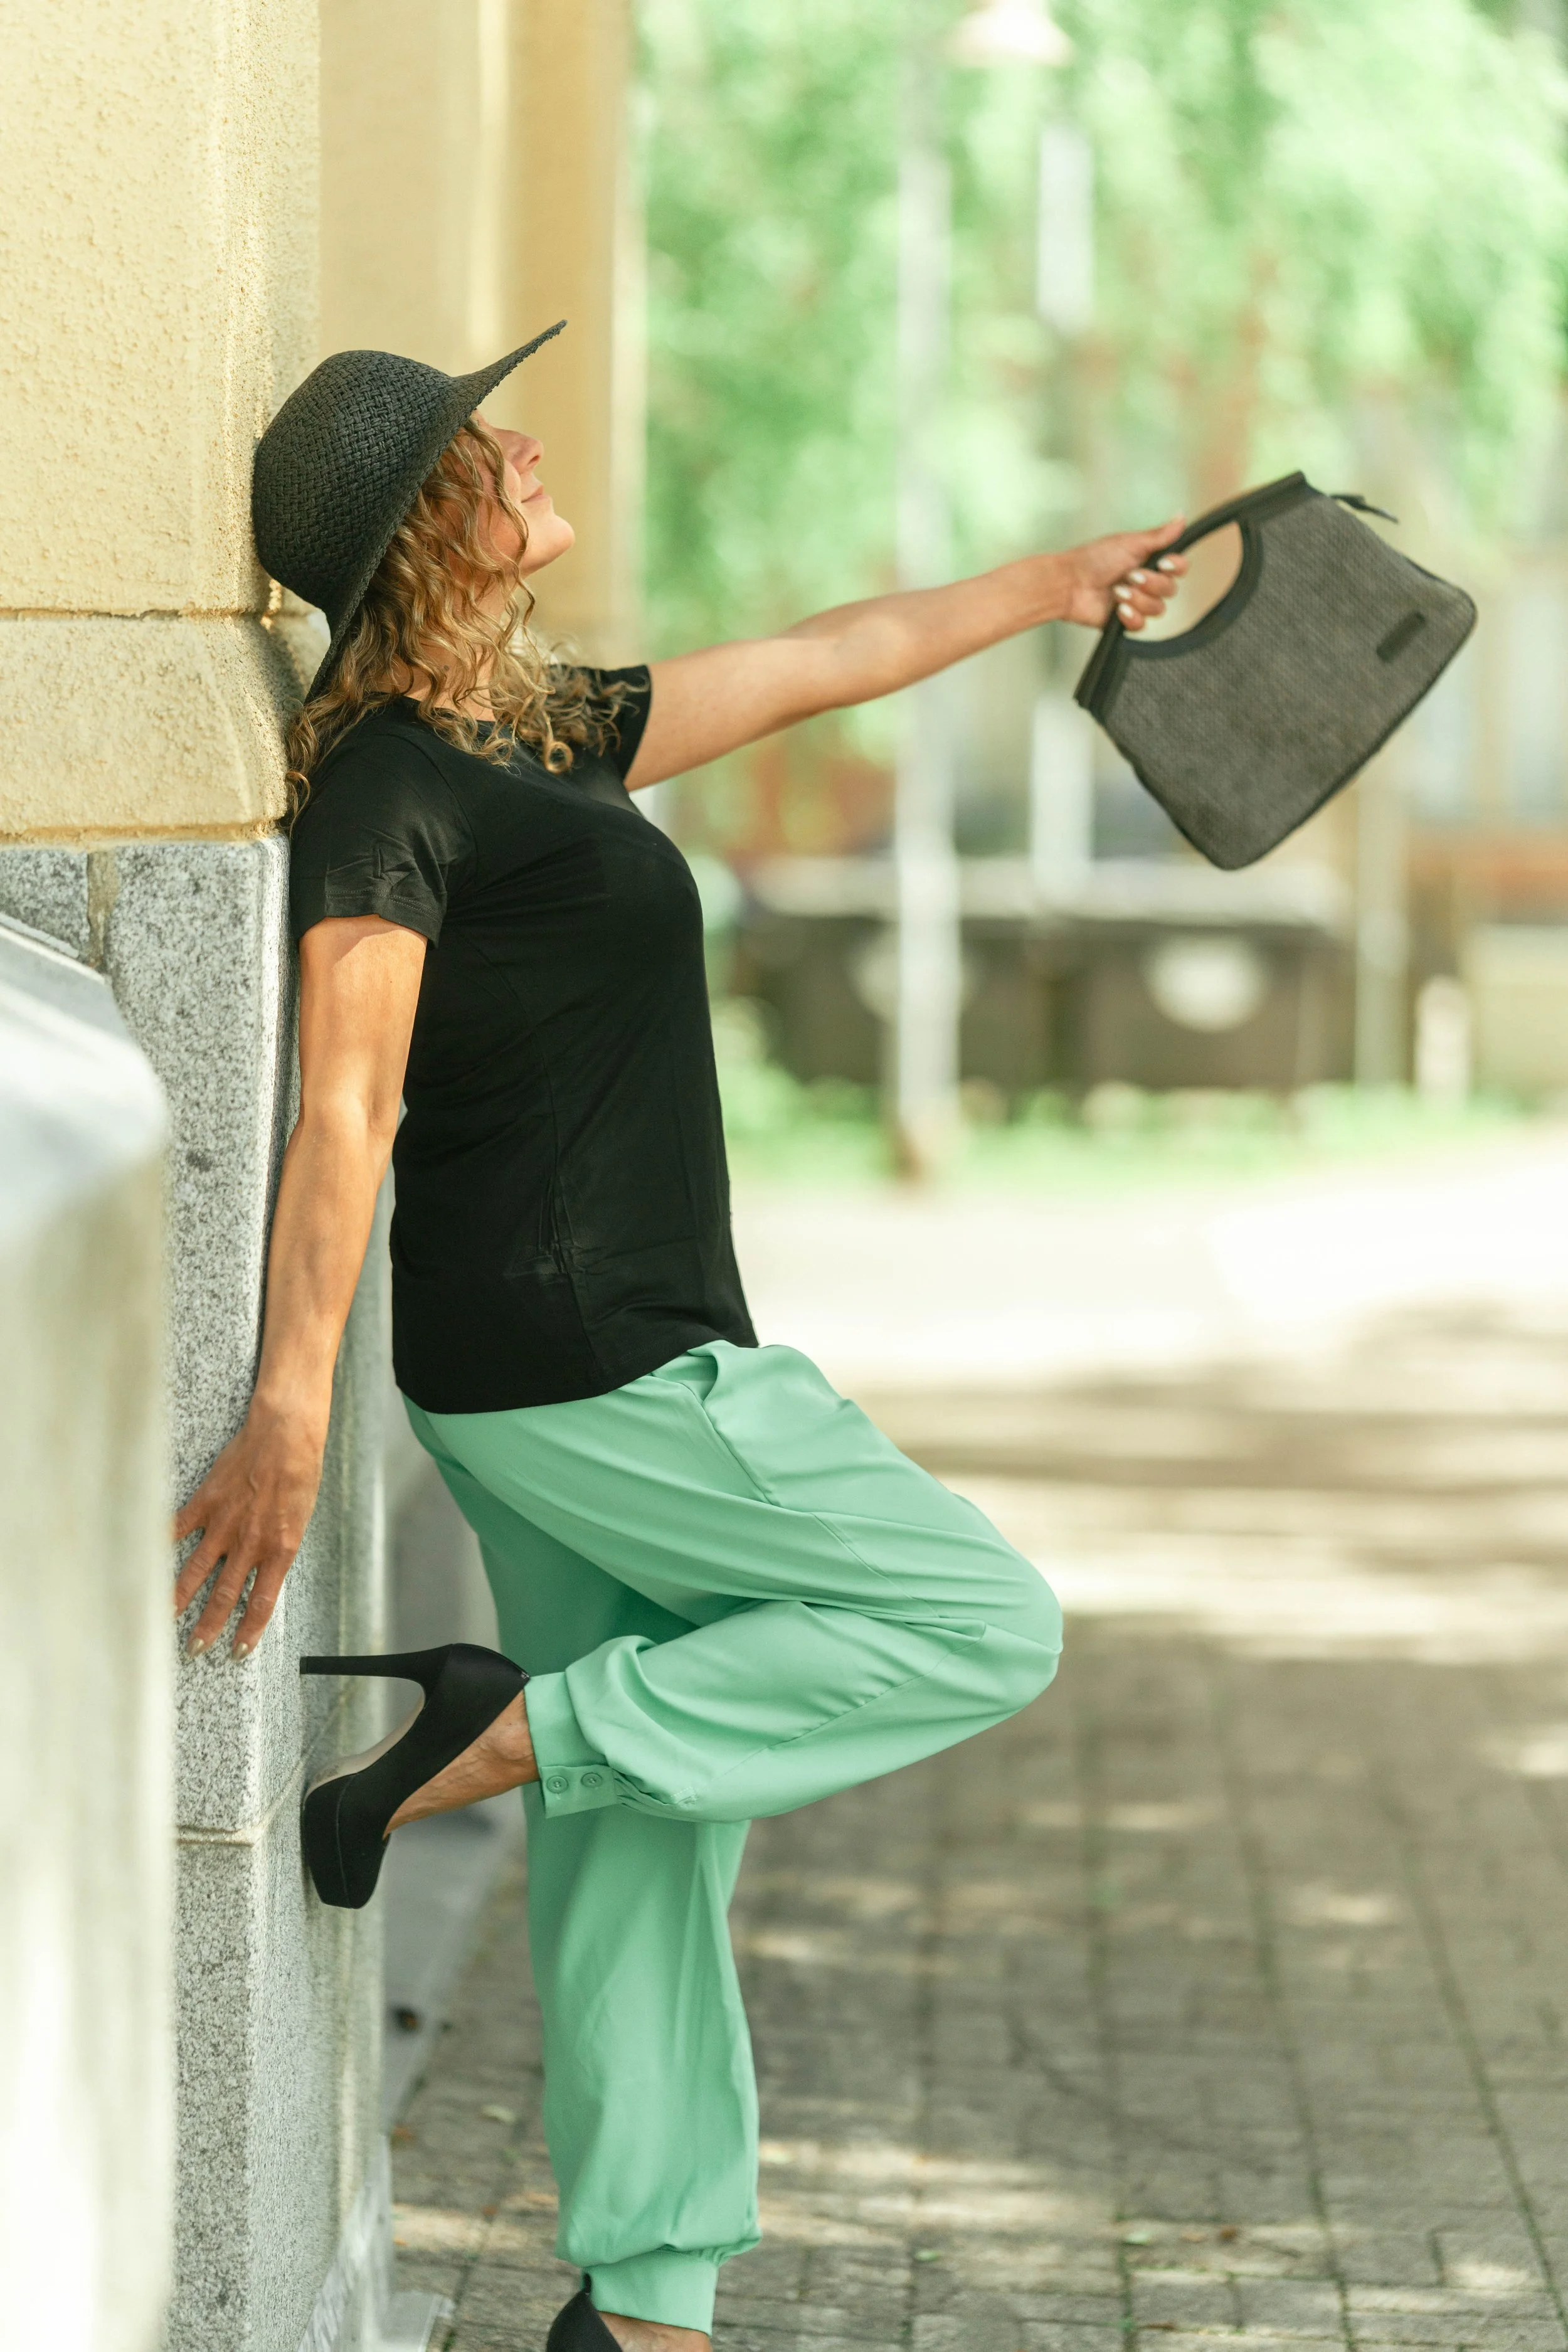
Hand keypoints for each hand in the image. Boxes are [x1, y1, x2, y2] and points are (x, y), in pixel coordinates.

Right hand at [173, 1404, 326, 1659]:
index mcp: (280, 1549)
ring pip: (196, 1572)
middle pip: (223, 1596)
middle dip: (208, 1627)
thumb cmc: (300, 1472)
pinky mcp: (207, 1502)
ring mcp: (225, 1524)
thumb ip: (278, 1548)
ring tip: (164, 1619)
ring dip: (179, 1599)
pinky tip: (144, 1560)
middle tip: (194, 1649)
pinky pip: (178, 1528)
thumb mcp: (300, 1518)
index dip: (248, 1631)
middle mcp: (250, 1543)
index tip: (237, 1652)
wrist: (286, 1434)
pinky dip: (161, 1544)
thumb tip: (261, 1572)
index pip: (261, 1602)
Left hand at [1056, 516, 1187, 631]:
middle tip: (1131, 576)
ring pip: (1158, 609)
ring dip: (1138, 599)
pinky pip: (1142, 625)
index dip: (1175, 567)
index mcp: (1149, 561)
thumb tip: (1181, 517)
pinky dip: (1131, 617)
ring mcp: (1137, 602)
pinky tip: (1118, 609)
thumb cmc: (1092, 559)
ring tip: (1117, 591)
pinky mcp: (1126, 621)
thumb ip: (1159, 535)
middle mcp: (1146, 582)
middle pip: (1170, 590)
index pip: (1178, 567)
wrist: (1069, 583)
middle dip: (1151, 584)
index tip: (1163, 563)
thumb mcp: (1129, 542)